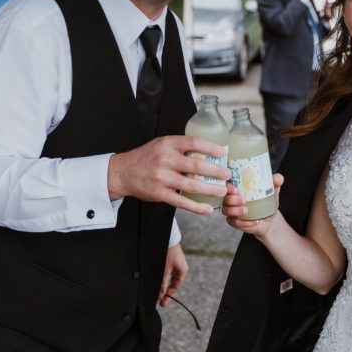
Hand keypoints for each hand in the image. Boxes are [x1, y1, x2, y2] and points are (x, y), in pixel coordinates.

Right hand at [108, 135, 229, 215]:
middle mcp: (165, 160)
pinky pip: (182, 201)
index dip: (210, 147)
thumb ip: (181, 147)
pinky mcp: (159, 194)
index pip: (193, 142)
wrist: (123, 172)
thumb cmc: (148, 157)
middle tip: (227, 174)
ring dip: (210, 189)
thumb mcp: (162, 144)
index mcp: (168, 144)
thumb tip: (208, 151)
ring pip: (191, 185)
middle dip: (216, 171)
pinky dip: (197, 207)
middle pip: (196, 165)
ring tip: (223, 191)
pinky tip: (208, 209)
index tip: (223, 153)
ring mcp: (162, 178)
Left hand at [159, 243, 187, 307]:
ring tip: (153, 291)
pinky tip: (152, 280)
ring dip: (160, 284)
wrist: (165, 237)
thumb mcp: (165, 271)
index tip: (162, 303)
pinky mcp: (166, 258)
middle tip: (157, 300)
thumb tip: (160, 296)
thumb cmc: (168, 252)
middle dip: (164, 291)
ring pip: (166, 277)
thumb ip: (163, 284)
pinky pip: (163, 271)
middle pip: (171, 283)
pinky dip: (159, 277)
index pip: (176, 286)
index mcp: (182, 271)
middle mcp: (178, 267)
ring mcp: (172, 263)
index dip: (169, 295)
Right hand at [221, 174, 283, 237]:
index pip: (226, 184)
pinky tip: (255, 221)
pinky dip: (245, 223)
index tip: (236, 188)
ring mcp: (231, 211)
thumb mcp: (272, 190)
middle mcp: (231, 198)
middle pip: (224, 198)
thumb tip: (277, 178)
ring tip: (247, 210)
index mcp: (237, 187)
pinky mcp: (234, 222)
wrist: (269, 217)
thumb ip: (276, 182)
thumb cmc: (266, 200)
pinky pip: (235, 223)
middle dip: (231, 199)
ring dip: (235, 210)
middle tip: (243, 199)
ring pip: (226, 210)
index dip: (228, 186)